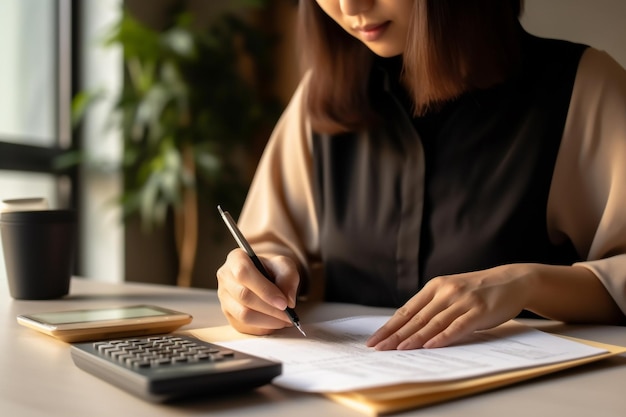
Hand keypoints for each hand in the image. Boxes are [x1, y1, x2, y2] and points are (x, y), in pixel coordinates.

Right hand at [216, 249, 300, 334]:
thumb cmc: (272, 269)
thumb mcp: (285, 266)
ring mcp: (224, 298)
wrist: (265, 277)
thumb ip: (289, 278)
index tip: (284, 303)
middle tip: (289, 315)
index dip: (265, 290)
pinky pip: (244, 326)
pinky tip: (275, 323)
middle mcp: (225, 278)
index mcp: (236, 259)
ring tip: (284, 320)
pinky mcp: (228, 315)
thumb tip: (289, 301)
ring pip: (243, 315)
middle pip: (244, 297)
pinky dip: (263, 328)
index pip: (244, 274)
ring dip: (267, 321)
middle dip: (269, 309)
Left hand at [366, 264, 536, 349]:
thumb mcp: (451, 292)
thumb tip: (408, 327)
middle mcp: (445, 292)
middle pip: (416, 318)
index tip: (374, 339)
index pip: (406, 310)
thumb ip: (433, 306)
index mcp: (435, 287)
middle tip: (379, 348)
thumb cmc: (478, 291)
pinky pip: (457, 326)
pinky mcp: (478, 310)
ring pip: (433, 323)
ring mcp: (462, 301)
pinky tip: (430, 345)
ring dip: (414, 338)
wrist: (512, 281)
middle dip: (395, 335)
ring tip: (399, 349)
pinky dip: (443, 337)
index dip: (389, 326)